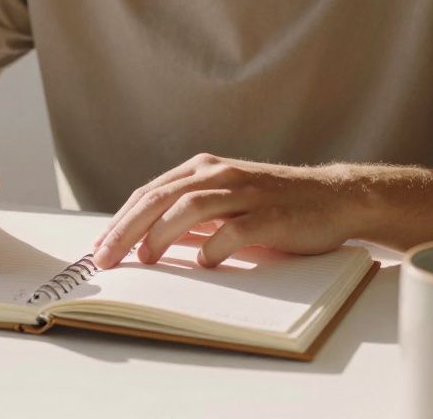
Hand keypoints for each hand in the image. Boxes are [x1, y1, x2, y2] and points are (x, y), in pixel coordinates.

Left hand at [91, 153, 367, 268]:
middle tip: (105, 259)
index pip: (149, 193)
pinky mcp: (270, 214)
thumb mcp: (227, 201)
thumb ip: (191, 214)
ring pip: (189, 207)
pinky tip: (203, 263)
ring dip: (161, 235)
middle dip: (126, 230)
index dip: (120, 221)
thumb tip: (145, 241)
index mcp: (204, 168)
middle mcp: (220, 174)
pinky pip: (234, 230)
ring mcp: (245, 192)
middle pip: (160, 198)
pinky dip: (213, 247)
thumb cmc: (275, 204)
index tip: (98, 248)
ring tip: (144, 260)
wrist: (334, 198)